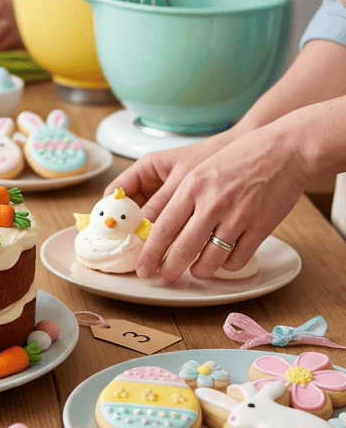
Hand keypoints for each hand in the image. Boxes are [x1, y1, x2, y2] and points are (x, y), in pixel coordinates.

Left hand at [112, 123, 309, 282]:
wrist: (284, 150)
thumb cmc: (239, 157)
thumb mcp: (200, 170)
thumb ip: (183, 198)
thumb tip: (161, 226)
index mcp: (192, 187)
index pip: (163, 228)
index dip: (151, 253)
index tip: (143, 267)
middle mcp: (212, 204)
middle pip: (183, 249)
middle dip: (169, 269)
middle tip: (164, 277)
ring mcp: (238, 217)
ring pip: (211, 259)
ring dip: (199, 271)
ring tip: (195, 271)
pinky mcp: (260, 227)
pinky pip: (238, 258)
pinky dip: (227, 266)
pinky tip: (223, 262)